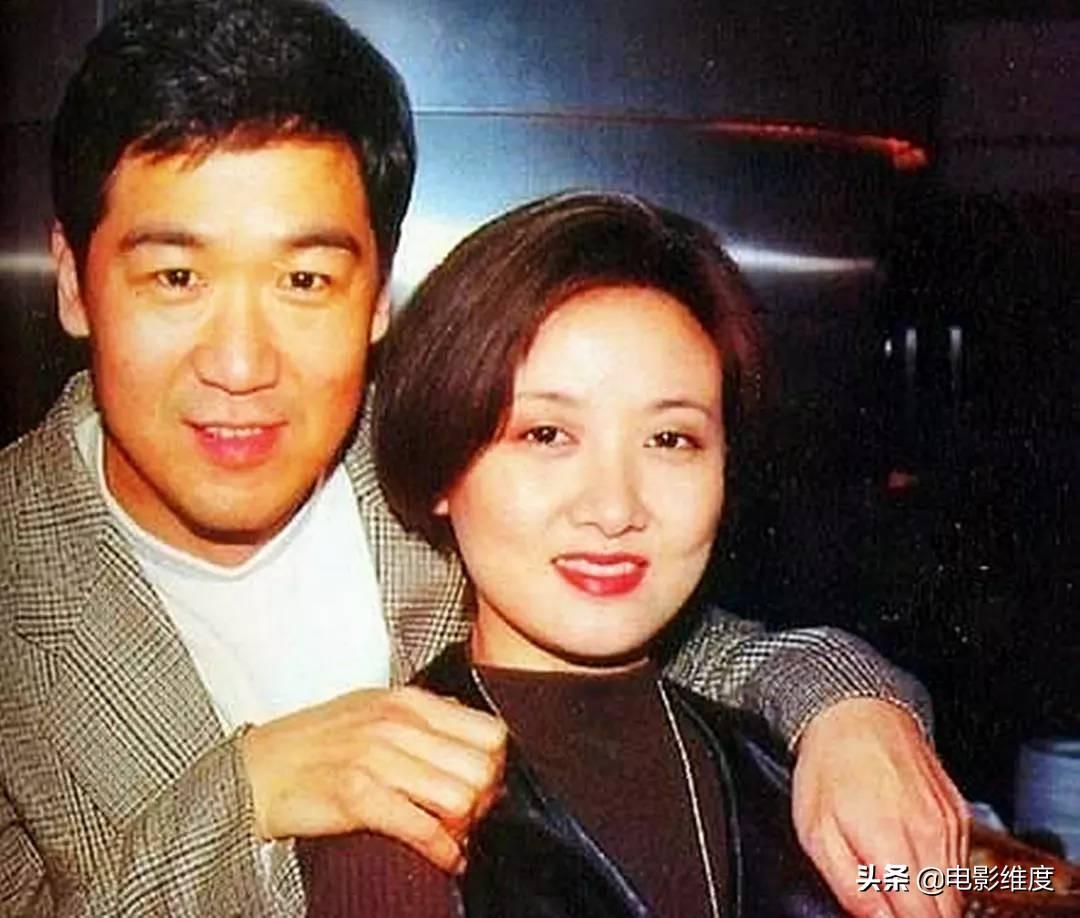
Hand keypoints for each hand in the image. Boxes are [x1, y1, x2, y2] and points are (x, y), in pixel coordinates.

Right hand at [241, 686, 506, 871]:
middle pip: (483, 768)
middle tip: (470, 818)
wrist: (254, 770)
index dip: (495, 766)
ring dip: (464, 827)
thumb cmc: (317, 743)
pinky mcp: (356, 796)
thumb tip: (472, 732)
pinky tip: (444, 857)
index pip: (490, 732)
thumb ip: (424, 717)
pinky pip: (423, 828)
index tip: (484, 787)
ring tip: (453, 836)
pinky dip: (442, 850)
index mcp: (408, 701)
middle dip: (485, 801)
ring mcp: (376, 758)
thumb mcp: (375, 709)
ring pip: (461, 798)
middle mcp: (397, 724)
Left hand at [792, 698, 968, 916]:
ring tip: (893, 876)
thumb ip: (848, 885)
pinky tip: (909, 855)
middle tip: (887, 901)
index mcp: (893, 846)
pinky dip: (939, 873)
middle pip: (945, 913)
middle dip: (918, 917)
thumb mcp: (816, 831)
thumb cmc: (829, 767)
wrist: (856, 713)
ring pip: (955, 893)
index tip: (887, 916)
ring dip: (929, 898)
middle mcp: (931, 838)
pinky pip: (959, 864)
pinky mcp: (959, 814)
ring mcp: (950, 825)